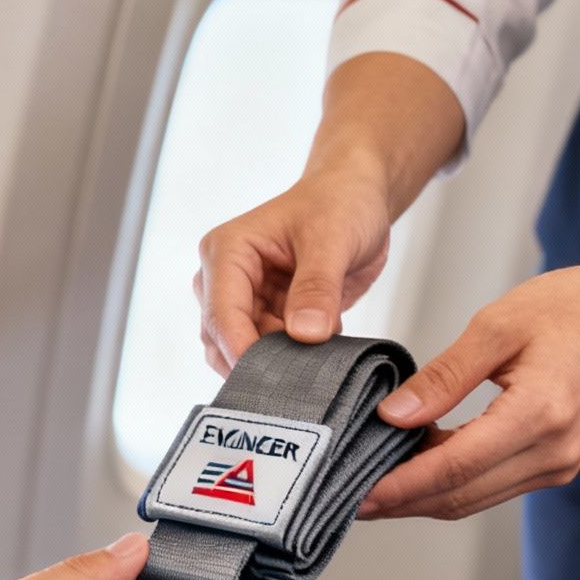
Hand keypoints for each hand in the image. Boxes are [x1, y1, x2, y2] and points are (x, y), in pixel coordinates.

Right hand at [195, 165, 393, 372]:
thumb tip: (306, 334)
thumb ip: (317, 288)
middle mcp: (225, 278)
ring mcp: (245, 299)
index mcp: (227, 251)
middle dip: (258, 363)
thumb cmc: (340, 203)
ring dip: (277, 364)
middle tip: (300, 380)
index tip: (275, 381)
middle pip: (223, 338)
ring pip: (241, 351)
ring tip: (315, 365)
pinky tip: (321, 354)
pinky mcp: (266, 315)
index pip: (222, 314)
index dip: (244, 351)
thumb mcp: (333, 240)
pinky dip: (293, 360)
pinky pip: (269, 352)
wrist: (357, 198)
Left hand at [361, 258, 579, 520]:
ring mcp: (559, 463)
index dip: (401, 486)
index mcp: (539, 414)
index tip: (358, 492)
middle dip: (403, 502)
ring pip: (475, 498)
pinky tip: (421, 467)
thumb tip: (393, 416)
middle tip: (351, 496)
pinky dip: (454, 482)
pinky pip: (494, 485)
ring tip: (376, 486)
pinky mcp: (558, 463)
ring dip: (425, 497)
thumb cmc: (575, 306)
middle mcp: (553, 452)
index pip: (454, 467)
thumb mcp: (498, 325)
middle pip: (461, 495)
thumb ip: (443, 376)